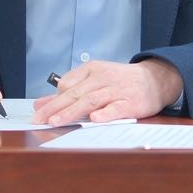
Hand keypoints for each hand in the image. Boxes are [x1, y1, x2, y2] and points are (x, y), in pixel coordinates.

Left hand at [32, 59, 181, 124]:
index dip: (51, 100)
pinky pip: (116, 107)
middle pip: (74, 93)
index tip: (38, 114)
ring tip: (56, 121)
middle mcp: (102, 78)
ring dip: (72, 111)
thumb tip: (40, 103)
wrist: (155, 79)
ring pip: (91, 100)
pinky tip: (95, 119)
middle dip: (54, 108)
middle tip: (38, 120)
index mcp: (91, 70)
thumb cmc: (121, 81)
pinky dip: (106, 113)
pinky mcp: (131, 102)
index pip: (66, 85)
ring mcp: (117, 90)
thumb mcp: (94, 80)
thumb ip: (68, 91)